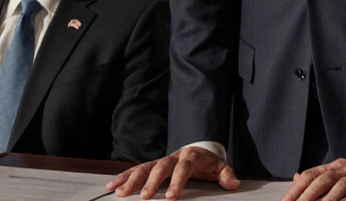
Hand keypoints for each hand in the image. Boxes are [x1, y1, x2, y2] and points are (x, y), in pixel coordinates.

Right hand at [106, 146, 239, 198]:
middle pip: (159, 168)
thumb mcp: (219, 167)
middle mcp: (172, 157)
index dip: (176, 183)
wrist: (198, 150)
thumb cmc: (206, 162)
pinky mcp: (151, 165)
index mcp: (190, 157)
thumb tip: (233, 183)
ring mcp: (160, 161)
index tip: (171, 197)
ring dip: (131, 179)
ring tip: (120, 192)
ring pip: (143, 168)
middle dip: (150, 182)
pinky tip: (112, 186)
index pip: (183, 169)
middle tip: (144, 197)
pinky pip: (135, 169)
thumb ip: (226, 175)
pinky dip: (123, 177)